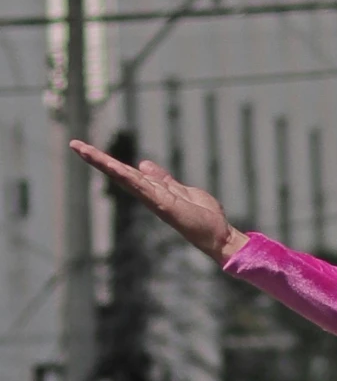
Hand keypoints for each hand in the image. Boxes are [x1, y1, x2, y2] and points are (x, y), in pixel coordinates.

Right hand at [68, 142, 246, 264]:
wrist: (218, 235)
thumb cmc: (204, 216)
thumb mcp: (181, 190)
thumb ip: (163, 178)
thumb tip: (144, 164)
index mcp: (153, 190)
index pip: (126, 172)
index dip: (107, 161)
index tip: (87, 148)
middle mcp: (149, 195)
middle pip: (119, 173)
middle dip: (97, 160)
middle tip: (74, 145)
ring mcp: (154, 200)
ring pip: (125, 178)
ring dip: (104, 164)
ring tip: (83, 150)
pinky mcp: (163, 205)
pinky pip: (142, 188)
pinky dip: (127, 177)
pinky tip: (114, 167)